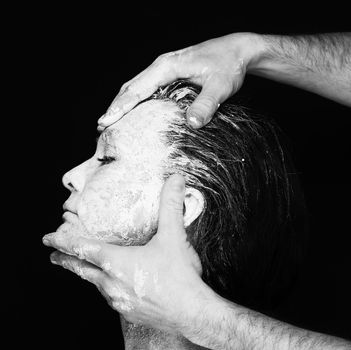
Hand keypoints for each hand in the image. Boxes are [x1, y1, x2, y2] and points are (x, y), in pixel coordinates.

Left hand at [42, 174, 209, 331]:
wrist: (192, 314)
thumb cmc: (180, 278)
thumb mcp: (174, 237)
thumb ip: (171, 205)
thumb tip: (175, 180)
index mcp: (118, 263)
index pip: (83, 249)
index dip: (63, 242)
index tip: (48, 239)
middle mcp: (112, 283)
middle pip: (81, 269)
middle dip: (66, 260)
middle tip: (54, 254)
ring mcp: (119, 300)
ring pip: (95, 284)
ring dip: (87, 273)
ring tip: (84, 268)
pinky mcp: (129, 311)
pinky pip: (110, 296)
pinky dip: (105, 286)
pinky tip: (113, 285)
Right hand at [98, 33, 262, 128]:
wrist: (236, 51)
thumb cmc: (228, 65)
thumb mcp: (220, 86)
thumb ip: (206, 104)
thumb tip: (191, 124)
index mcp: (167, 66)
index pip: (137, 88)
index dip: (120, 106)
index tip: (106, 120)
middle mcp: (162, 66)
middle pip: (130, 87)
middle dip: (115, 106)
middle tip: (101, 127)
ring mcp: (165, 70)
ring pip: (136, 87)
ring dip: (122, 104)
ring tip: (111, 122)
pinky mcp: (170, 75)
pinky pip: (146, 88)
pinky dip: (135, 101)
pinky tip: (133, 113)